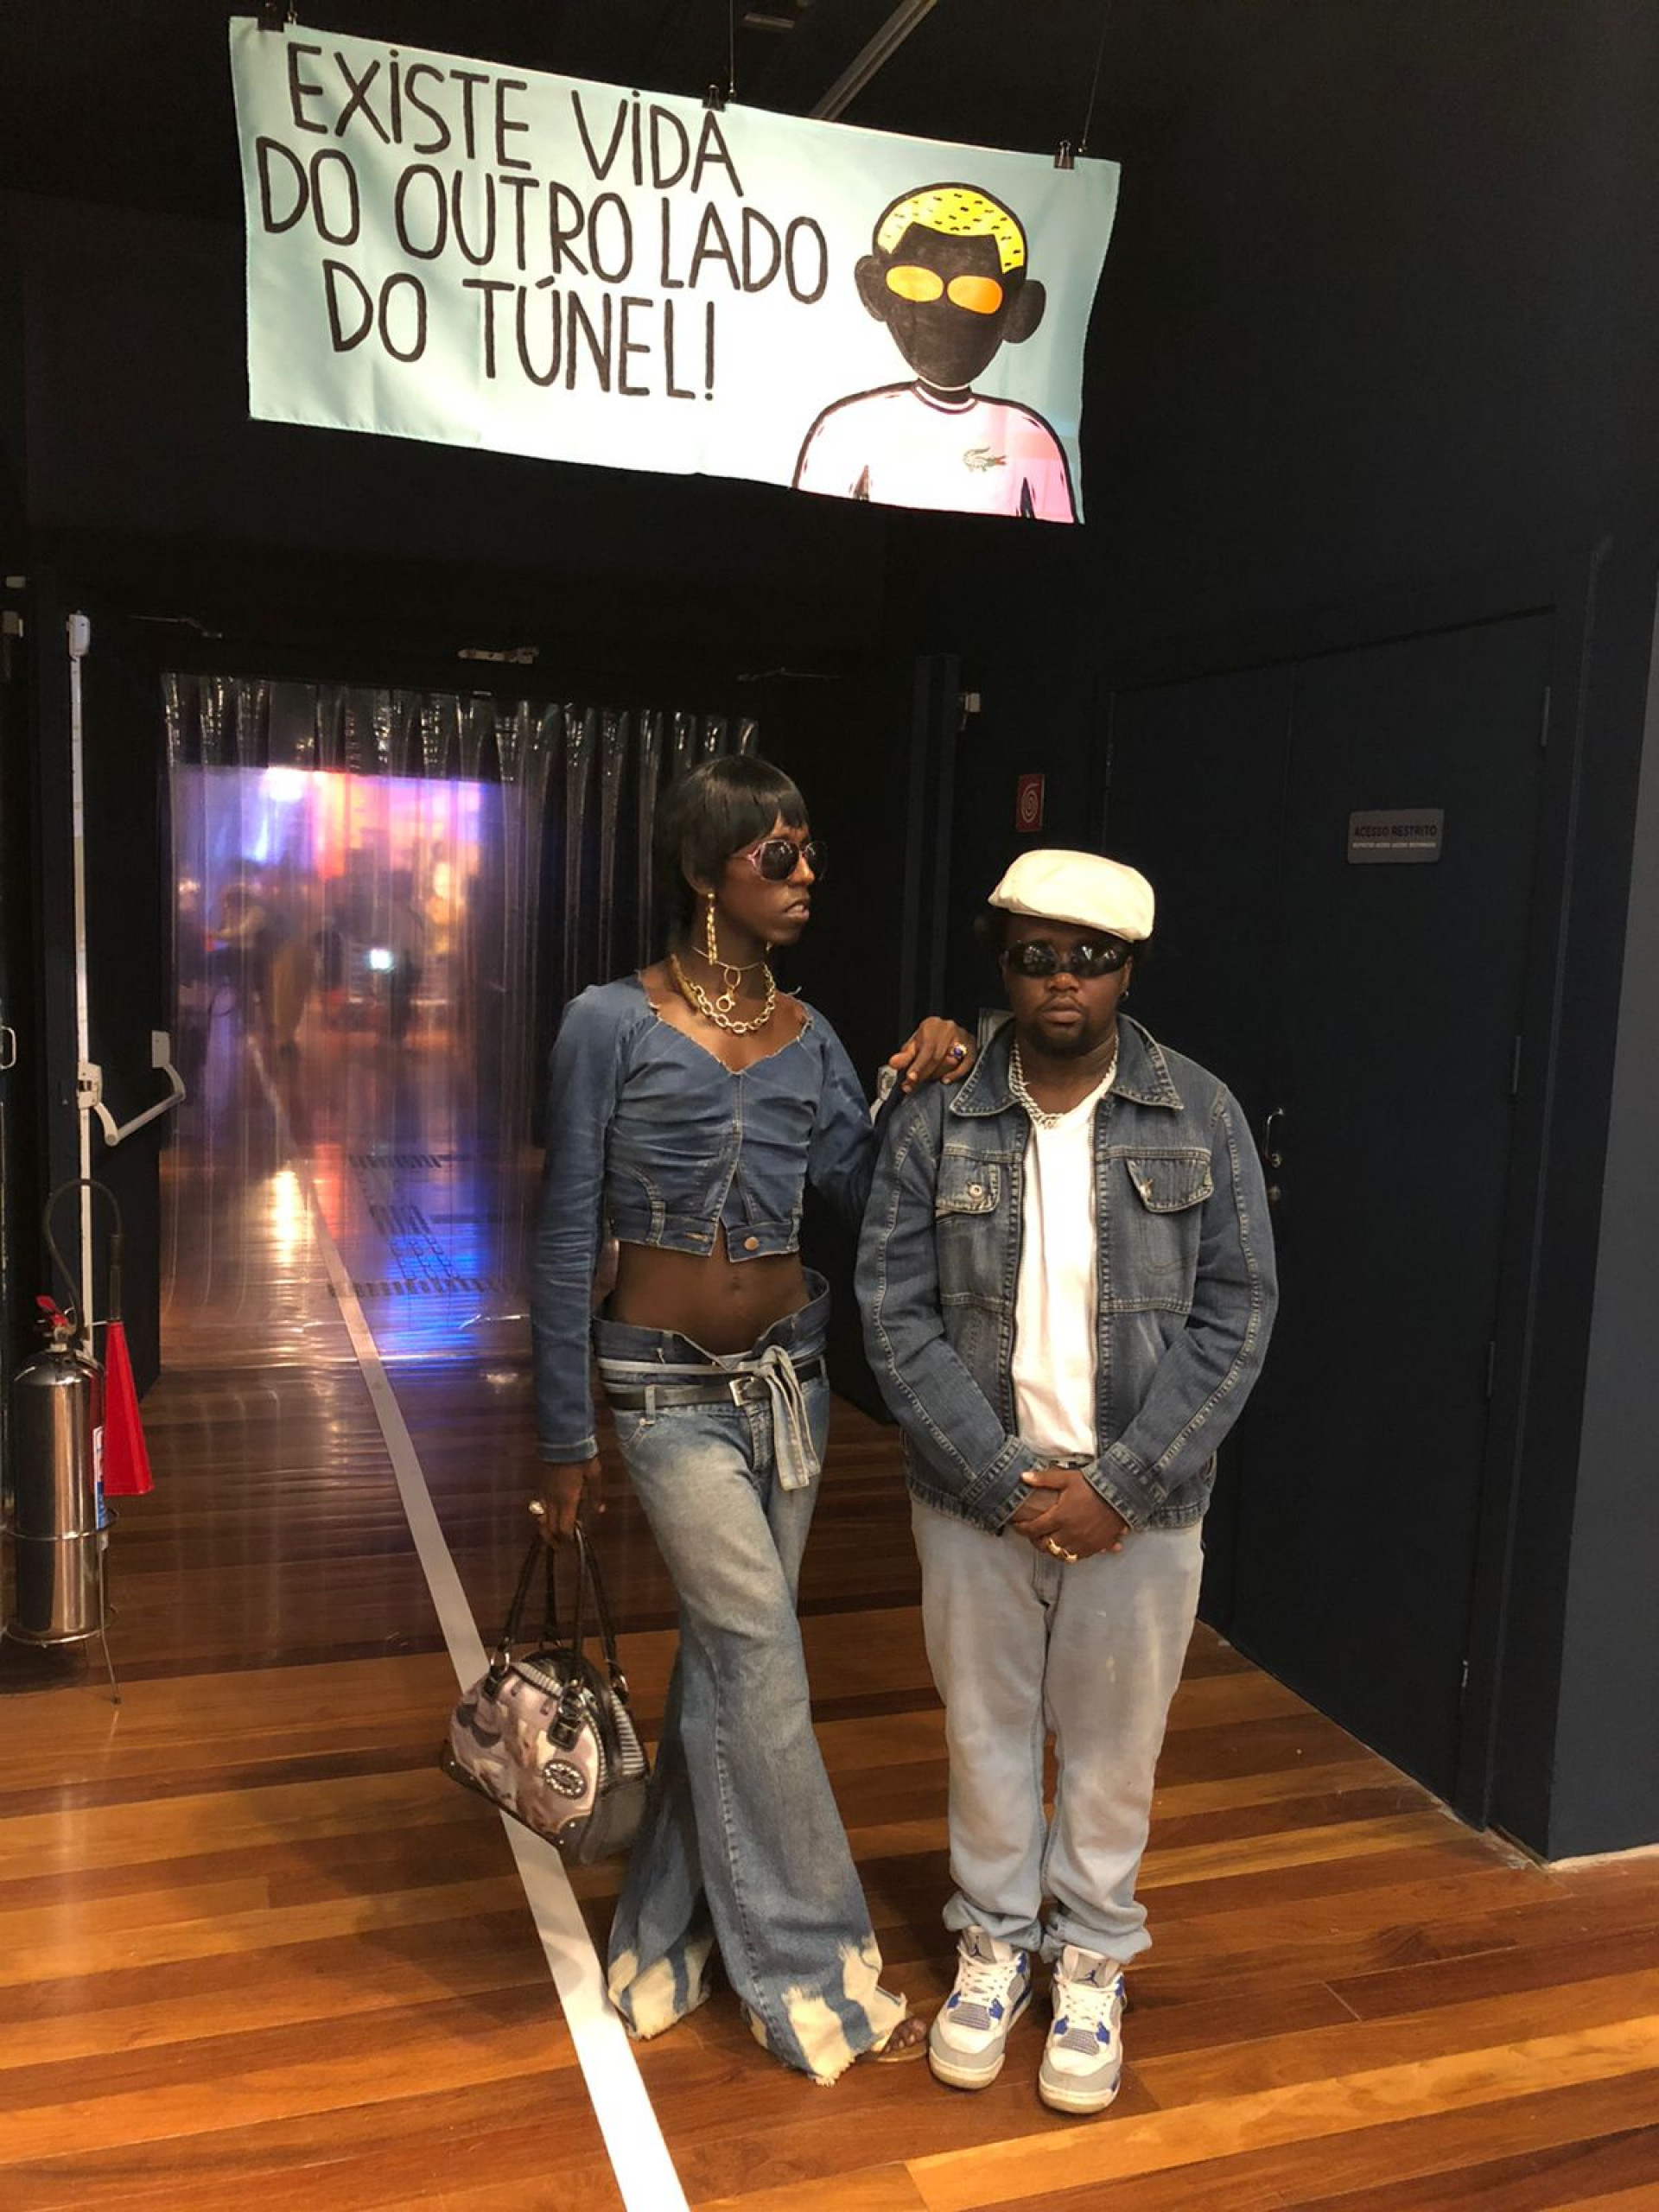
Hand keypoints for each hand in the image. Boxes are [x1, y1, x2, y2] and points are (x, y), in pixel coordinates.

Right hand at [531, 1457, 603, 1544]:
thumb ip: (595, 1495)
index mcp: (567, 1500)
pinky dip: (542, 1516)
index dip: (566, 1539)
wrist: (562, 1439)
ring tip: (551, 1536)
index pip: (563, 1527)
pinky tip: (549, 1516)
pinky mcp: (538, 1485)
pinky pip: (538, 1506)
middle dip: (553, 1540)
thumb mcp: (594, 1475)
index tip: (571, 1543)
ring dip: (545, 1530)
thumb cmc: (581, 1457)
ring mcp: (543, 1493)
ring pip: (540, 1518)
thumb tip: (600, 1511)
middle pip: (548, 1527)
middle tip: (560, 1546)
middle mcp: (552, 1500)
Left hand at [888, 1018, 975, 1092]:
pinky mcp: (972, 1047)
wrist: (946, 1031)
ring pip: (951, 1062)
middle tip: (912, 1085)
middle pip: (937, 1057)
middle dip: (923, 1074)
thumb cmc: (930, 1038)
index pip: (926, 1049)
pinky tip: (946, 1080)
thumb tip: (894, 1063)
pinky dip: (956, 1074)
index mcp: (932, 1026)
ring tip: (927, 1078)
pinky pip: (966, 1064)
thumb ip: (905, 1056)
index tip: (910, 1078)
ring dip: (936, 1075)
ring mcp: (963, 1037)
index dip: (918, 1066)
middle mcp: (949, 1029)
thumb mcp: (914, 1045)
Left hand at [1011, 1466, 1128, 1560]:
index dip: (1022, 1528)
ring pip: (1060, 1554)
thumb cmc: (1092, 1484)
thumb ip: (1043, 1479)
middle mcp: (1069, 1533)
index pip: (1034, 1528)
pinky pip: (1077, 1557)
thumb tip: (1022, 1477)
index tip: (1017, 1525)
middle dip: (1036, 1541)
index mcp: (1060, 1516)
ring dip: (1052, 1549)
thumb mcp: (1066, 1477)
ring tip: (1048, 1542)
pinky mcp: (1095, 1546)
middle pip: (1045, 1545)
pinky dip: (1069, 1553)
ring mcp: (1083, 1542)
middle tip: (1033, 1535)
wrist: (1121, 1493)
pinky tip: (1067, 1547)